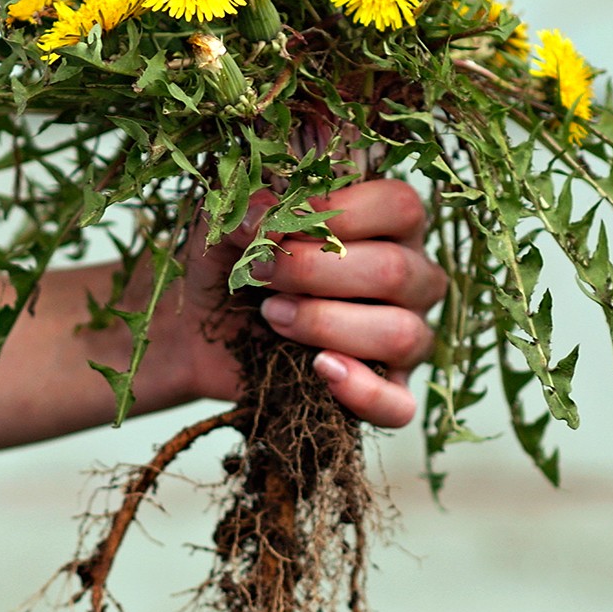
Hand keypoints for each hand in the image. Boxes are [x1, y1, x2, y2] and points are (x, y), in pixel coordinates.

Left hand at [176, 178, 446, 428]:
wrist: (201, 333)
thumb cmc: (233, 266)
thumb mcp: (228, 229)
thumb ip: (245, 211)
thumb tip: (269, 215)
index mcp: (389, 226)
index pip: (400, 207)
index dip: (343, 214)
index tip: (283, 226)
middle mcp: (411, 279)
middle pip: (396, 271)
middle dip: (317, 273)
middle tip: (264, 276)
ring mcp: (406, 338)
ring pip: (401, 334)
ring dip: (327, 324)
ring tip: (274, 317)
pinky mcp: (387, 392)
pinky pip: (399, 405)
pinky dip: (363, 392)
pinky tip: (321, 370)